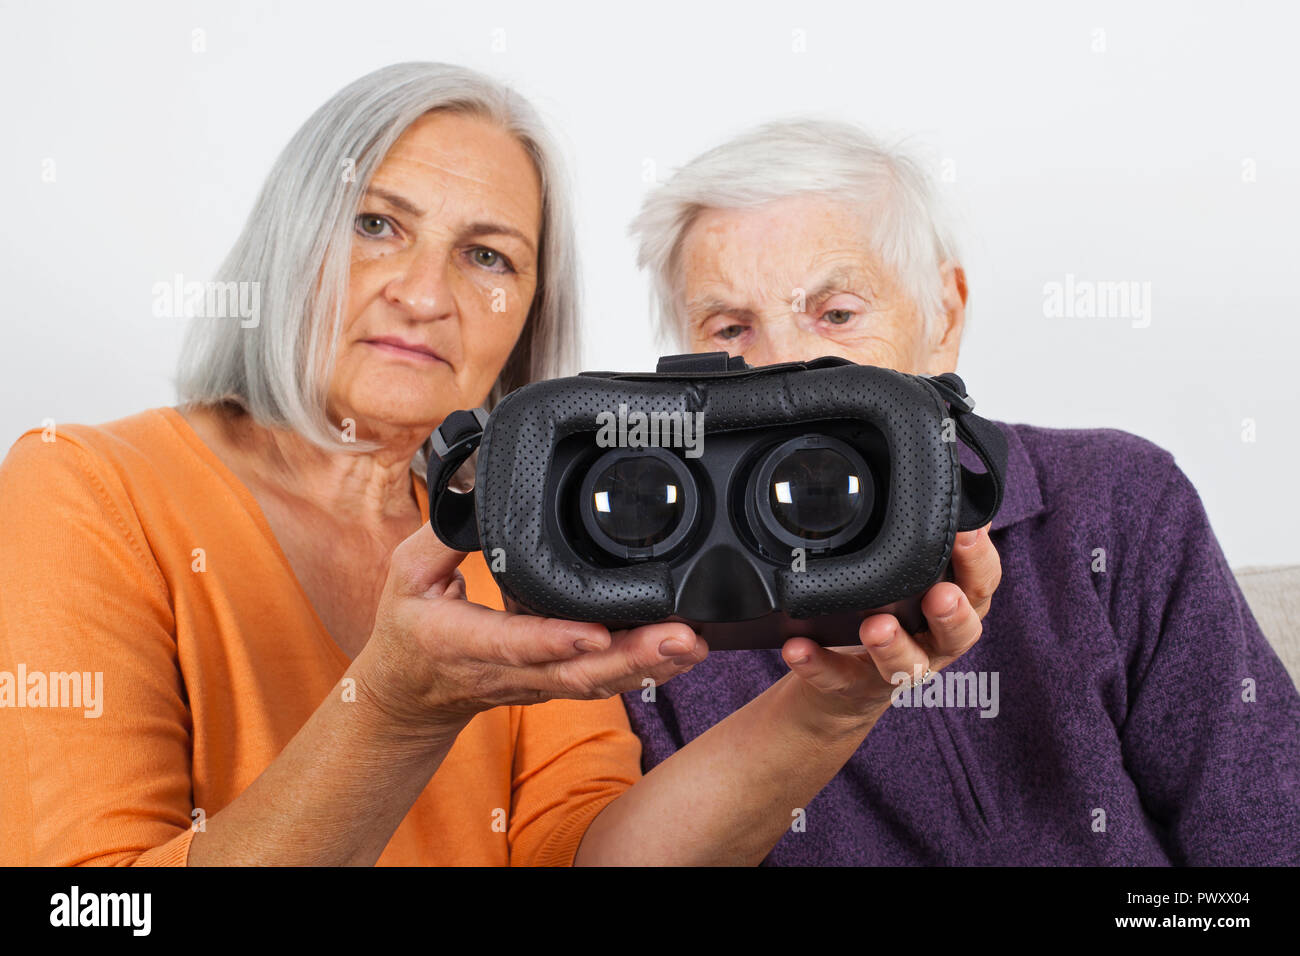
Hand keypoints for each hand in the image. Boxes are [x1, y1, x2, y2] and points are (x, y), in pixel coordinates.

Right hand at [357, 523, 707, 733]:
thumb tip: (476, 486)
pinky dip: (646, 670)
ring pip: (596, 683)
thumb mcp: (406, 574)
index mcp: (462, 641)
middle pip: (574, 673)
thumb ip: (443, 533)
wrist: (409, 695)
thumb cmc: (409, 629)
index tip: (594, 632)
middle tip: (678, 637)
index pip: (513, 643)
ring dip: (649, 666)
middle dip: (631, 658)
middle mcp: (506, 670)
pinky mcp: (555, 684)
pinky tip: (681, 654)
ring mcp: (535, 683)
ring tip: (690, 643)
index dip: (555, 639)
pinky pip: (602, 681)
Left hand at [781, 522, 1000, 726]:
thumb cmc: (890, 616)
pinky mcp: (852, 690)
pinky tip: (797, 649)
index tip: (967, 533)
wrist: (846, 687)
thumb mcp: (914, 577)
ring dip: (892, 645)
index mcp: (955, 609)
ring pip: (905, 665)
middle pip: (959, 634)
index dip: (979, 561)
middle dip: (952, 614)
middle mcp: (933, 643)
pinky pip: (835, 679)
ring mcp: (896, 670)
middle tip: (940, 595)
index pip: (981, 585)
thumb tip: (956, 483)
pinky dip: (817, 664)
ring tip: (874, 627)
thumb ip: (933, 541)